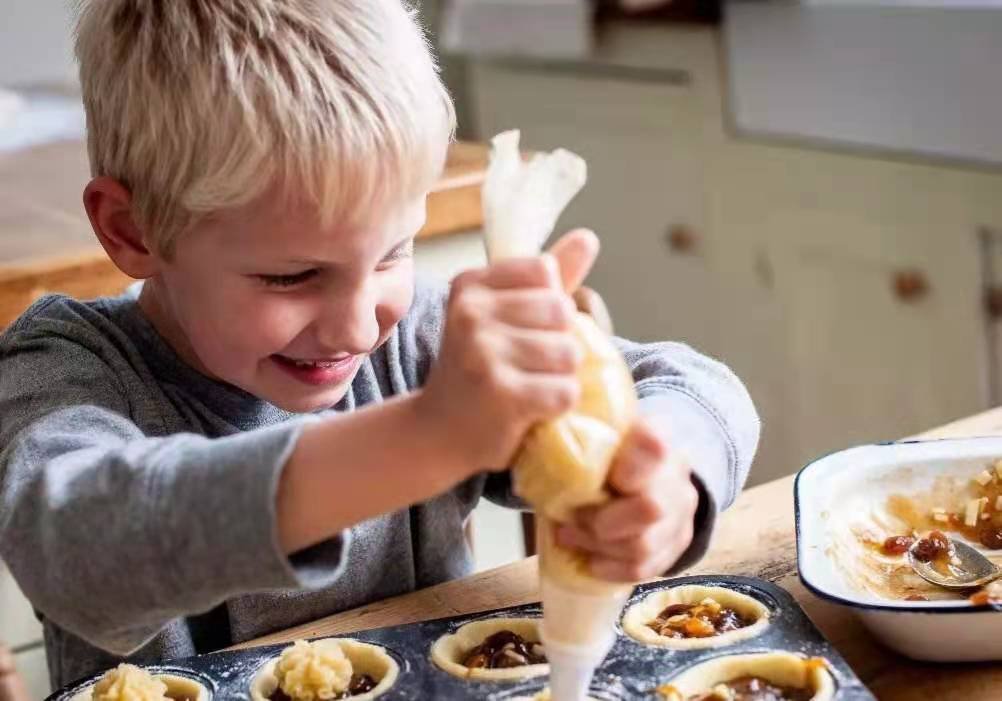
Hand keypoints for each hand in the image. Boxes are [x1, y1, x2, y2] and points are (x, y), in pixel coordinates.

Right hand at [418, 229, 599, 472]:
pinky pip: (566, 391)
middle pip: (563, 312)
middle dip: (558, 343)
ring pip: (570, 353)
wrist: (437, 432)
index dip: (547, 306)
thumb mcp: (503, 315)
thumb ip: (547, 279)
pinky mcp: (502, 394)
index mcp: (470, 285)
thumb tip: (588, 237)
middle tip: (523, 366)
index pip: (545, 273)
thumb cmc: (478, 368)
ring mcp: (483, 353)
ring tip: (526, 387)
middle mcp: (471, 313)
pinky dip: (558, 405)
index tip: (517, 330)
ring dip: (560, 376)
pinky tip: (529, 410)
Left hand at [555, 419, 699, 580]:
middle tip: (569, 521)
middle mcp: (675, 474)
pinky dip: (611, 568)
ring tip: (569, 537)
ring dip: (597, 547)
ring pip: (642, 544)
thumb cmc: (605, 456)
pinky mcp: (677, 542)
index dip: (629, 467)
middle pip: (650, 508)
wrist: (646, 475)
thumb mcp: (594, 439)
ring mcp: (681, 511)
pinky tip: (590, 561)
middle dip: (600, 522)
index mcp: (653, 438)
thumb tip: (532, 455)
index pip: (653, 446)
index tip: (600, 480)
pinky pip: (644, 568)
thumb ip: (573, 443)